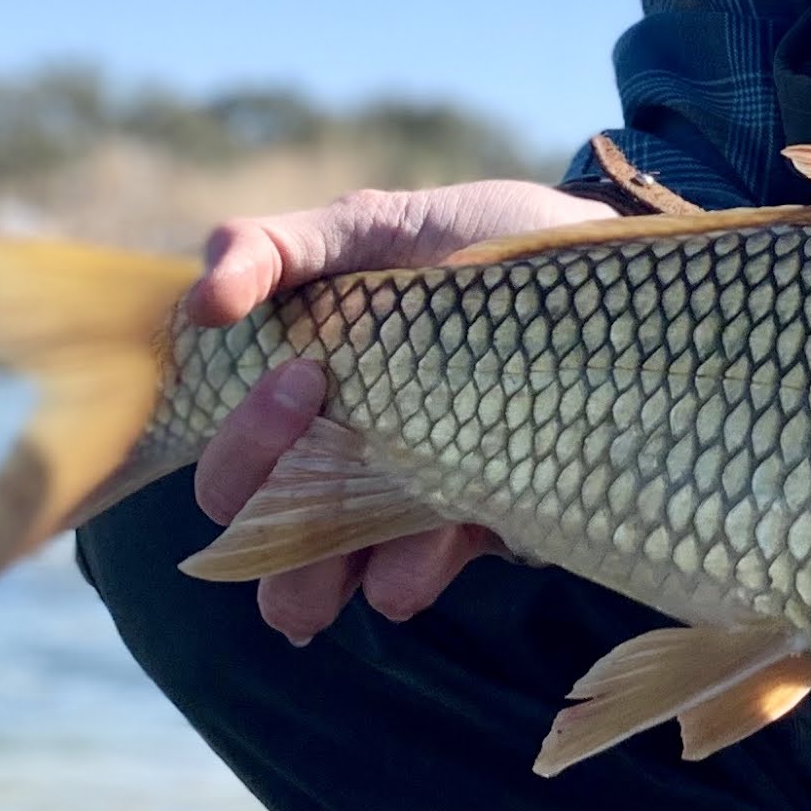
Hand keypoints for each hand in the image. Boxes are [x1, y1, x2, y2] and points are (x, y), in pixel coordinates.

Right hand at [189, 180, 618, 642]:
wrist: (607, 278)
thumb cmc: (479, 241)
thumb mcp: (376, 225)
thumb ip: (278, 248)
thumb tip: (202, 305)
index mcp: (300, 404)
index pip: (230, 469)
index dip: (244, 445)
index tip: (303, 374)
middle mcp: (339, 466)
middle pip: (258, 533)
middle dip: (274, 511)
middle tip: (337, 424)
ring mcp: (405, 505)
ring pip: (320, 584)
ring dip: (329, 570)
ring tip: (394, 509)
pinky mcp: (478, 527)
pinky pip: (416, 579)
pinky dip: (414, 570)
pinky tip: (451, 527)